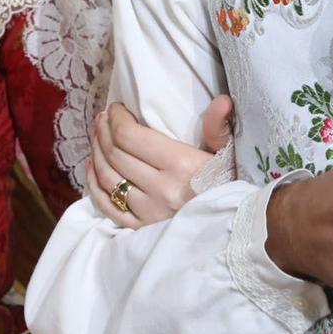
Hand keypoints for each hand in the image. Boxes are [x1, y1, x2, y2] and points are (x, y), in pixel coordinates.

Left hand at [87, 95, 233, 226]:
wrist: (240, 232)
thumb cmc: (233, 189)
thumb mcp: (230, 156)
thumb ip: (218, 128)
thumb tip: (222, 101)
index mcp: (181, 166)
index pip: (130, 136)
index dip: (116, 118)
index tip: (115, 107)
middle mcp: (161, 189)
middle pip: (115, 154)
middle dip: (104, 131)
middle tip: (103, 118)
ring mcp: (149, 213)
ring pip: (108, 178)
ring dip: (97, 153)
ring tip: (97, 137)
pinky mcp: (143, 231)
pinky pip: (109, 207)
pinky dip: (95, 185)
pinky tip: (92, 168)